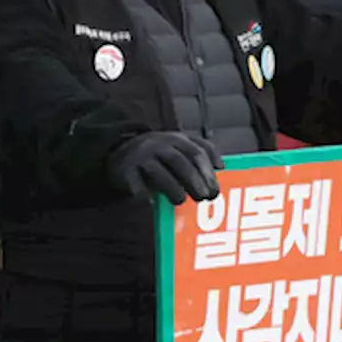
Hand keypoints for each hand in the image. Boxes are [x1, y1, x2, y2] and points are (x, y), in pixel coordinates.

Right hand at [106, 132, 223, 204]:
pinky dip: (145, 195)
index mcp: (175, 139)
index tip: (215, 189)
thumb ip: (200, 154)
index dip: (207, 171)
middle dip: (194, 181)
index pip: (196, 152)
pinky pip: (137, 185)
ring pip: (159, 173)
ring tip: (180, 201)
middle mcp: (158, 144)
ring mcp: (140, 156)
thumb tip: (221, 166)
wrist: (120, 153)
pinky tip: (152, 202)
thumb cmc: (159, 155)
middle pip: (180, 162)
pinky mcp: (124, 170)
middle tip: (204, 198)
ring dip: (173, 189)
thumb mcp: (179, 148)